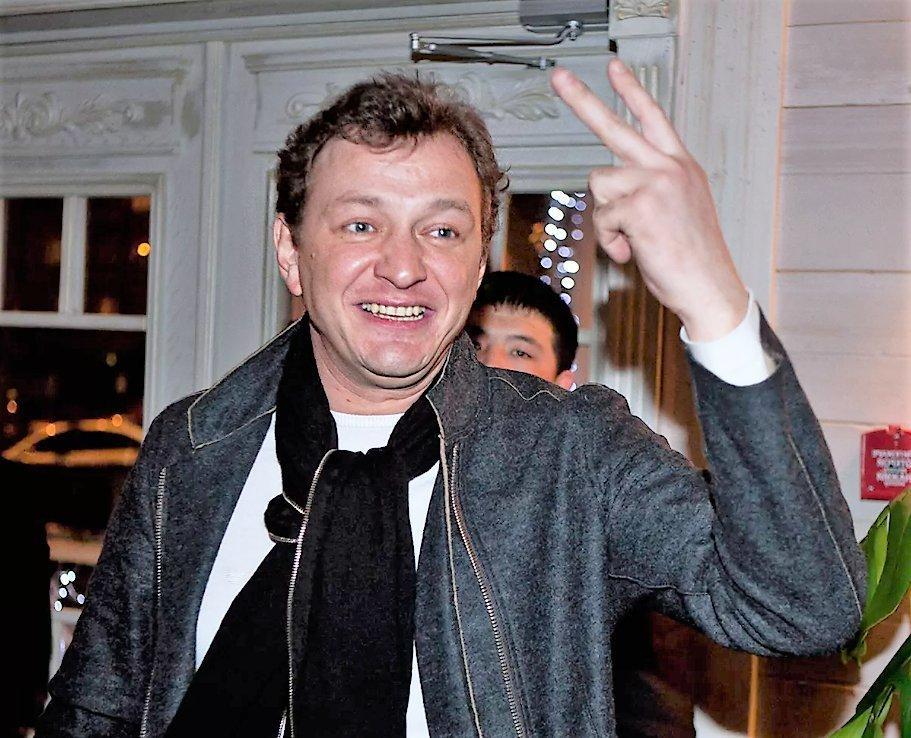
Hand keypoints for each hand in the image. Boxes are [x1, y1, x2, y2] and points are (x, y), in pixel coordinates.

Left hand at [550, 59, 748, 340]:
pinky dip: (610, 241)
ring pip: (599, 183)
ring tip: (631, 238)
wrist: (710, 286)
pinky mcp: (640, 207)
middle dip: (582, 100)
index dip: (632, 91)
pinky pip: (602, 218)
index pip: (654, 118)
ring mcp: (656, 183)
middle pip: (615, 126)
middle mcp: (669, 167)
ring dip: (606, 217)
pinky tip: (632, 251)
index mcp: (680, 165)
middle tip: (560, 77)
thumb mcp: (677, 209)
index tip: (614, 67)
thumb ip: (651, 186)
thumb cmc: (691, 255)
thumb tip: (612, 185)